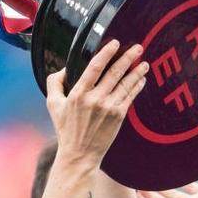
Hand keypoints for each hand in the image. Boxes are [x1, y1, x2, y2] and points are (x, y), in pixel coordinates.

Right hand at [45, 41, 146, 164]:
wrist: (79, 154)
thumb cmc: (65, 129)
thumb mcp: (52, 104)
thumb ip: (54, 82)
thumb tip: (64, 68)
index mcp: (78, 93)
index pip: (95, 67)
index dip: (106, 53)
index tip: (115, 43)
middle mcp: (95, 99)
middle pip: (115, 72)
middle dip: (128, 58)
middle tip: (138, 47)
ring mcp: (109, 107)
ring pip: (126, 84)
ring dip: (137, 71)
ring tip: (144, 62)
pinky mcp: (118, 116)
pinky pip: (130, 96)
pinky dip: (137, 86)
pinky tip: (141, 79)